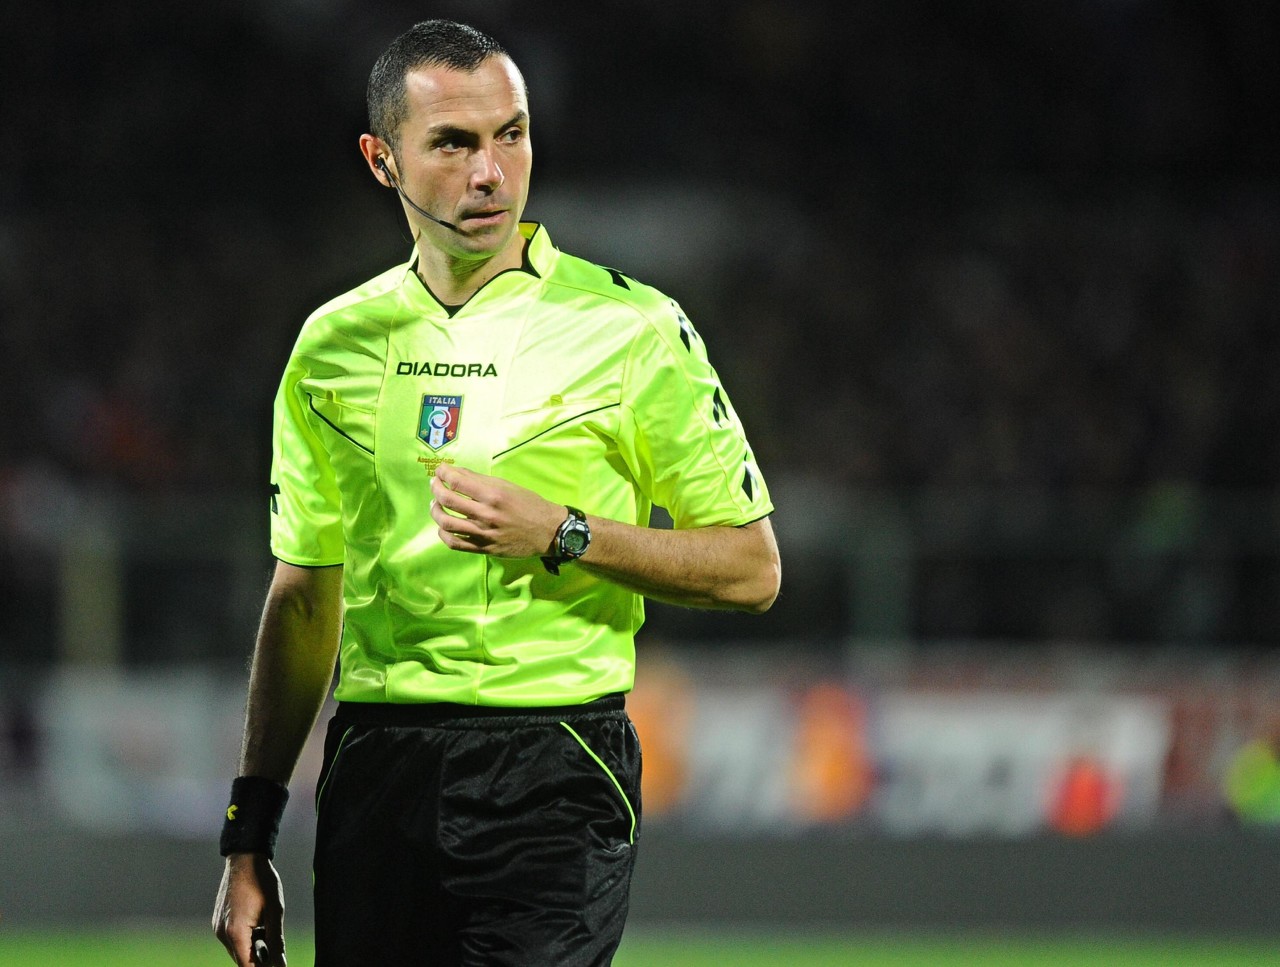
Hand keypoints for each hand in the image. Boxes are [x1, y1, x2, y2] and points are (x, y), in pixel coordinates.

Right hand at [213, 853, 286, 965]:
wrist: (244, 858)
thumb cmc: (262, 881)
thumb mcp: (275, 910)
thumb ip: (276, 940)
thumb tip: (280, 964)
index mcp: (235, 932)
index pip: (247, 966)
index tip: (275, 965)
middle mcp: (222, 933)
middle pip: (241, 960)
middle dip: (258, 959)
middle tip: (276, 948)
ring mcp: (217, 927)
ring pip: (236, 949)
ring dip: (251, 947)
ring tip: (266, 929)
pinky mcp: (218, 921)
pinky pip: (231, 938)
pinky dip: (244, 938)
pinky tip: (257, 923)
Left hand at [430, 464, 563, 558]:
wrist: (548, 532)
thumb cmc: (529, 505)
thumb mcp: (508, 486)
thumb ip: (480, 480)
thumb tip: (456, 472)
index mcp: (493, 495)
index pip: (457, 481)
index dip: (443, 473)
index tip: (441, 470)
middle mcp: (486, 514)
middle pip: (447, 500)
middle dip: (435, 488)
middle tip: (434, 483)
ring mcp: (483, 534)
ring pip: (446, 522)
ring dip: (435, 511)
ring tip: (435, 504)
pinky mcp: (483, 548)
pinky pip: (454, 543)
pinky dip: (443, 533)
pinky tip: (443, 526)